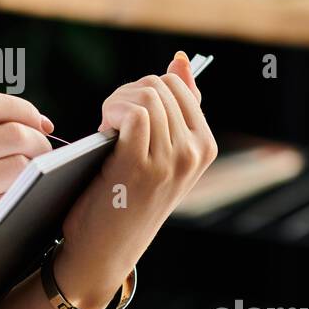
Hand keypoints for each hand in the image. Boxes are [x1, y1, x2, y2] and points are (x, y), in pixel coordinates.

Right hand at [0, 91, 54, 308]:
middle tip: (47, 158)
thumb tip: (25, 130)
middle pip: (11, 132)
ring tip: (41, 183)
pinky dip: (33, 197)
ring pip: (21, 162)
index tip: (39, 123)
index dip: (22, 109)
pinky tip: (33, 204)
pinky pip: (18, 196)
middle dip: (40, 141)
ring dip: (42, 170)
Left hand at [55, 51, 216, 308]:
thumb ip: (174, 110)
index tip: (126, 114)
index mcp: (205, 146)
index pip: (177, 85)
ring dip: (115, 103)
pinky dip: (112, 113)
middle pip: (158, 85)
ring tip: (105, 128)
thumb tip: (179, 59)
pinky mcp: (142, 166)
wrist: (103, 249)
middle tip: (110, 121)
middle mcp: (194, 153)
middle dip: (127, 93)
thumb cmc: (126, 197)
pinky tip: (102, 132)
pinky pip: (135, 112)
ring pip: (145, 95)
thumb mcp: (160, 153)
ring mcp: (171, 160)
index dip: (144, 89)